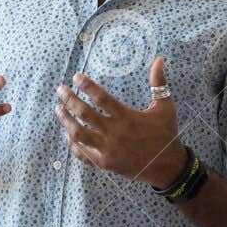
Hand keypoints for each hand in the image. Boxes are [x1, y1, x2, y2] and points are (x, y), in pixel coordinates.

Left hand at [55, 57, 185, 187]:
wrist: (167, 167)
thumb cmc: (166, 134)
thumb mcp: (166, 107)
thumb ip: (159, 83)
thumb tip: (159, 59)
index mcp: (127, 117)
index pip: (101, 97)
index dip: (86, 85)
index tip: (76, 77)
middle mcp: (114, 133)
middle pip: (84, 113)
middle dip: (69, 99)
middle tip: (60, 90)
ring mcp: (107, 149)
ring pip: (77, 133)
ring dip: (65, 120)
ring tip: (58, 109)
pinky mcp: (104, 163)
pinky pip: (82, 153)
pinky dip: (71, 143)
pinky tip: (66, 133)